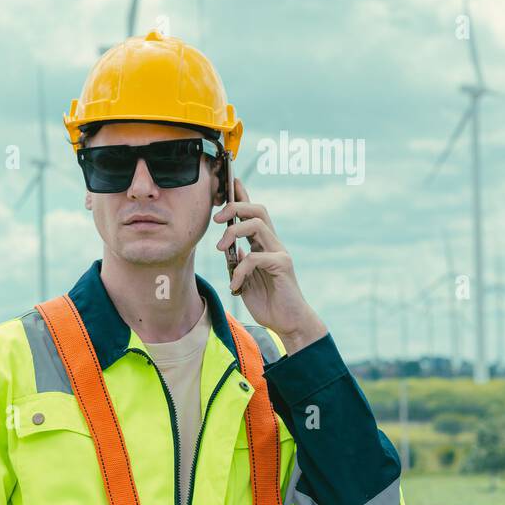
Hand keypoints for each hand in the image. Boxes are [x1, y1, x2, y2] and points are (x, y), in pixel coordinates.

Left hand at [212, 178, 327, 353]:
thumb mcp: (245, 279)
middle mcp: (273, 244)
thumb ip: (238, 262)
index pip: (254, 214)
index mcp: (263, 245)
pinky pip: (255, 257)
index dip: (243, 195)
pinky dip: (239, 269)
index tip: (231, 181)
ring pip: (258, 225)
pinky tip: (235, 284)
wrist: (288, 323)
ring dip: (233, 231)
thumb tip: (228, 247)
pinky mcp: (283, 266)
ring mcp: (280, 253)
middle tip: (216, 218)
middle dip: (236, 206)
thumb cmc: (267, 302)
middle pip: (258, 210)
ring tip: (221, 248)